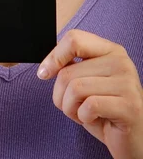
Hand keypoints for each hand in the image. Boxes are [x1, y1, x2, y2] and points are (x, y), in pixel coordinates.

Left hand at [36, 29, 142, 158]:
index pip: (74, 39)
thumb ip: (72, 67)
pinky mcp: (129, 106)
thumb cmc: (105, 110)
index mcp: (110, 50)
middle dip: (60, 95)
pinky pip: (89, 106)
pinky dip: (83, 117)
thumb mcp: (86, 82)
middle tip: (74, 106)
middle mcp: (120, 61)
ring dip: (70, 108)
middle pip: (68, 71)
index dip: (54, 57)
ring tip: (83, 113)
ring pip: (75, 89)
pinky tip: (95, 119)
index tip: (44, 73)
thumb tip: (47, 65)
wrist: (133, 138)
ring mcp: (127, 83)